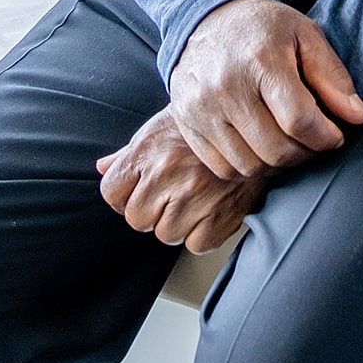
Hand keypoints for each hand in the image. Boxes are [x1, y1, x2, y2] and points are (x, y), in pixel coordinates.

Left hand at [97, 106, 269, 253]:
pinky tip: (214, 207)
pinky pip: (196, 243)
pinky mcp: (219, 215)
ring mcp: (193, 195)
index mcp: (148, 149)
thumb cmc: (208, 122)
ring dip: (179, 222)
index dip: (125, 195)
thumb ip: (131, 152)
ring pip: (166, 233)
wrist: (259, 118)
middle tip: (176, 191)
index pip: (112, 192)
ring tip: (198, 196)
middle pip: (137, 218)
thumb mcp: (165, 125)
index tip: (142, 190)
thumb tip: (102, 168)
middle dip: (153, 210)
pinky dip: (204, 232)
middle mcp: (166, 172)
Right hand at [168, 0, 362, 179]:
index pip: (299, 120)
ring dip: (279, 164)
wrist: (205, 16)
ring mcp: (202, 108)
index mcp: (261, 60)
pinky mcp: (187, 123)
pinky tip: (262, 146)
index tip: (336, 134)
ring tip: (291, 144)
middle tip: (316, 141)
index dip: (326, 136)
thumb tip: (359, 117)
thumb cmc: (263, 26)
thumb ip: (332, 77)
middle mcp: (227, 87)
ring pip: (251, 165)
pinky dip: (249, 167)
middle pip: (276, 150)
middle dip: (306, 154)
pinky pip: (224, 168)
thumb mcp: (305, 35)